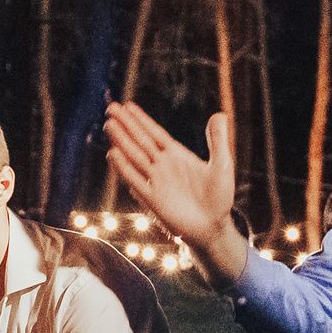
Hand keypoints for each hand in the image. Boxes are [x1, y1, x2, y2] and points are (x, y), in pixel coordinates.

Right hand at [102, 104, 235, 249]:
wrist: (213, 226)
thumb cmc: (219, 197)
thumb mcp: (221, 164)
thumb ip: (217, 140)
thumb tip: (219, 114)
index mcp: (176, 155)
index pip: (154, 133)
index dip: (141, 119)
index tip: (127, 106)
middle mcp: (162, 165)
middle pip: (140, 140)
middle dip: (126, 125)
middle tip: (111, 108)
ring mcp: (156, 181)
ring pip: (135, 156)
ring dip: (122, 141)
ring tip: (110, 125)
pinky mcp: (153, 198)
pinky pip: (135, 180)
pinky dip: (124, 167)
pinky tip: (114, 154)